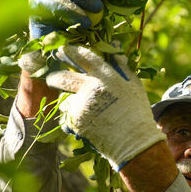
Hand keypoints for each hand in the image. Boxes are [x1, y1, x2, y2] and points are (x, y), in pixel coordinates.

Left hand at [46, 45, 164, 170]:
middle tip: (53, 79)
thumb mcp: (134, 85)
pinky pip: (67, 116)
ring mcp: (82, 104)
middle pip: (62, 77)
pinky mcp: (76, 120)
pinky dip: (73, 118)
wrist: (133, 140)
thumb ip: (122, 67)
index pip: (83, 57)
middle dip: (55, 77)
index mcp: (106, 75)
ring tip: (81, 109)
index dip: (71, 52)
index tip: (63, 51)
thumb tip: (115, 52)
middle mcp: (91, 87)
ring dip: (67, 101)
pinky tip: (86, 121)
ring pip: (63, 99)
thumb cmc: (137, 112)